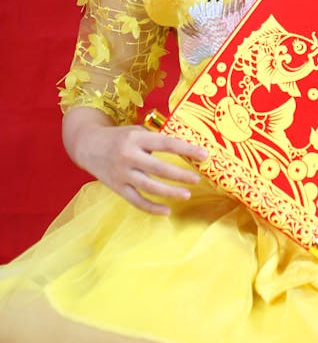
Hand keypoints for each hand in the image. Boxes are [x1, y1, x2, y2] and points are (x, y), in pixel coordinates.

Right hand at [64, 109, 207, 214]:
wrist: (88, 145)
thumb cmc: (120, 137)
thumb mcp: (137, 131)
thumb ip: (156, 140)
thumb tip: (185, 149)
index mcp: (136, 137)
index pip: (166, 143)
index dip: (186, 149)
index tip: (205, 155)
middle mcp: (128, 155)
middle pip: (158, 168)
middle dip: (180, 175)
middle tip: (197, 179)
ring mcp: (122, 173)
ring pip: (148, 187)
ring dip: (169, 192)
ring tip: (186, 195)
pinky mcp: (117, 188)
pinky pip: (136, 201)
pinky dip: (151, 208)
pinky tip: (167, 211)